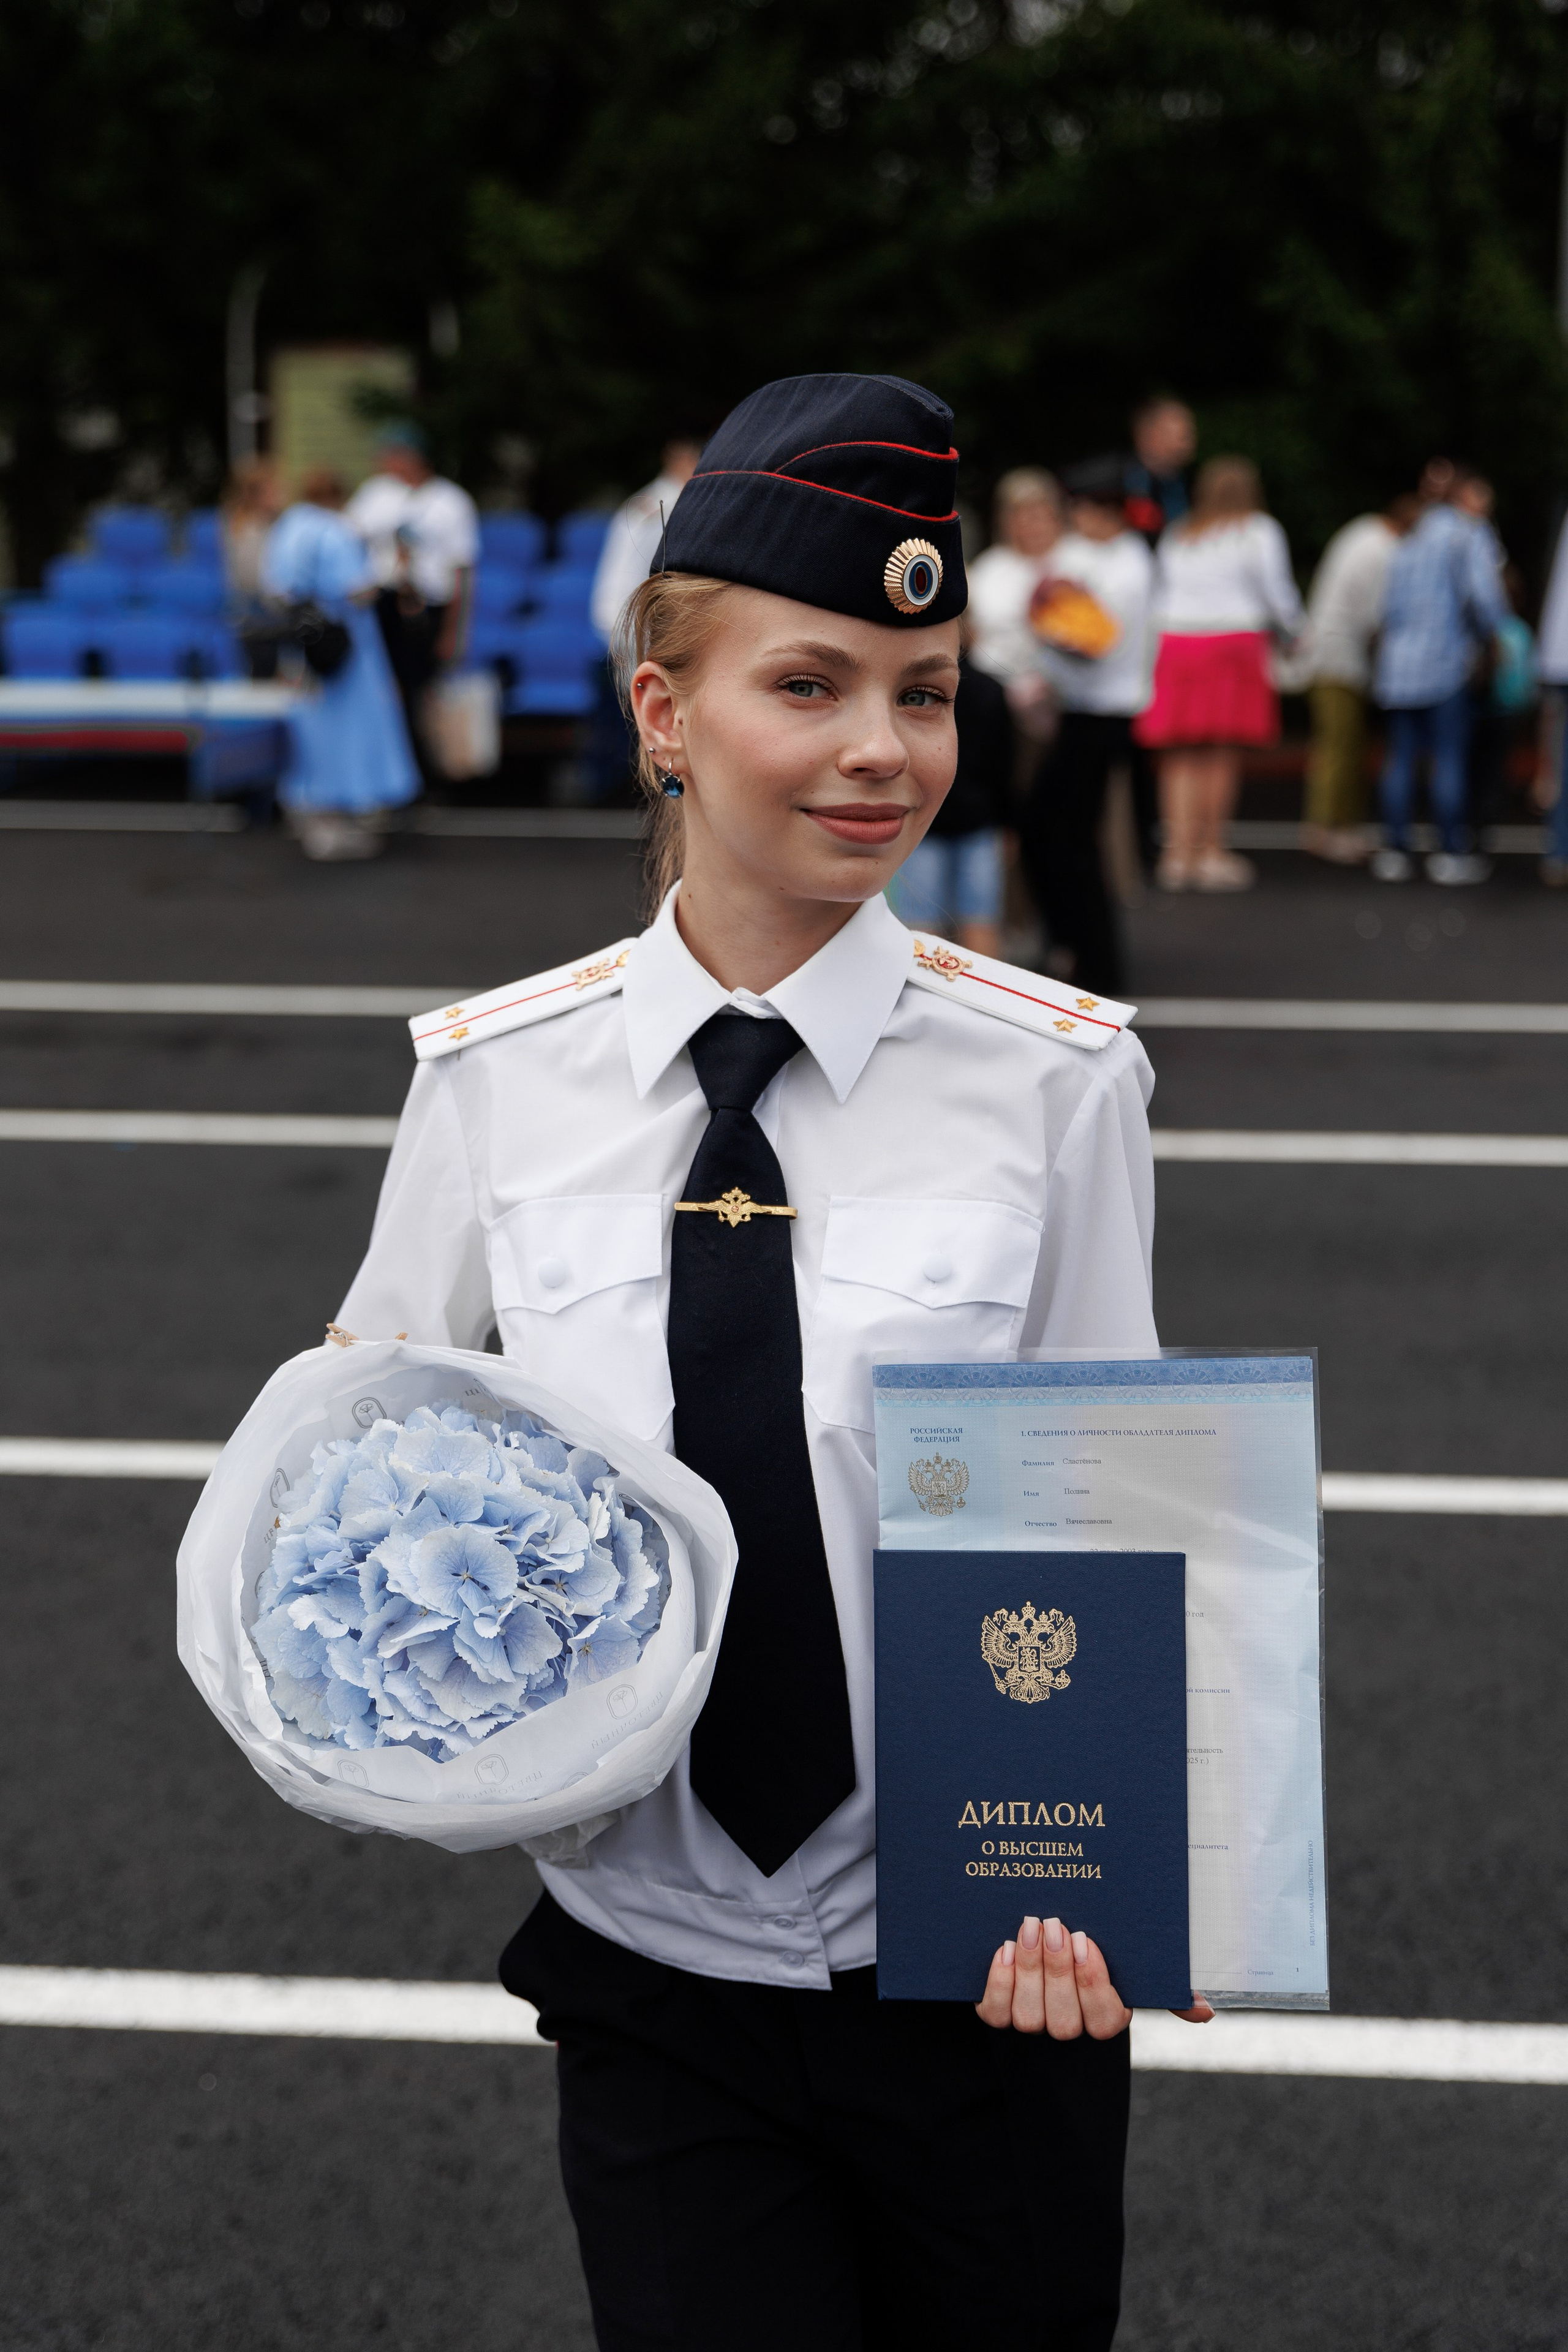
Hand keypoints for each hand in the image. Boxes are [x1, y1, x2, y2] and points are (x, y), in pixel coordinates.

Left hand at [974, 1914, 1214, 2035]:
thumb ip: (1166, 1985)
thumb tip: (1205, 2010)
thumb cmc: (1092, 1953)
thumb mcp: (1130, 1965)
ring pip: (1030, 2018)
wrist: (1041, 1948)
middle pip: (1065, 2021)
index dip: (1092, 1983)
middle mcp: (1069, 2029)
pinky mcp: (998, 2014)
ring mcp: (1033, 2024)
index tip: (1086, 1940)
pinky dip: (999, 1981)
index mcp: (1106, 2017)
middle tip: (1055, 1924)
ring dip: (1029, 1971)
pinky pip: (996, 2012)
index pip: (1105, 2019)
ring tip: (1029, 1927)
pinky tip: (1005, 1948)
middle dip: (1058, 1972)